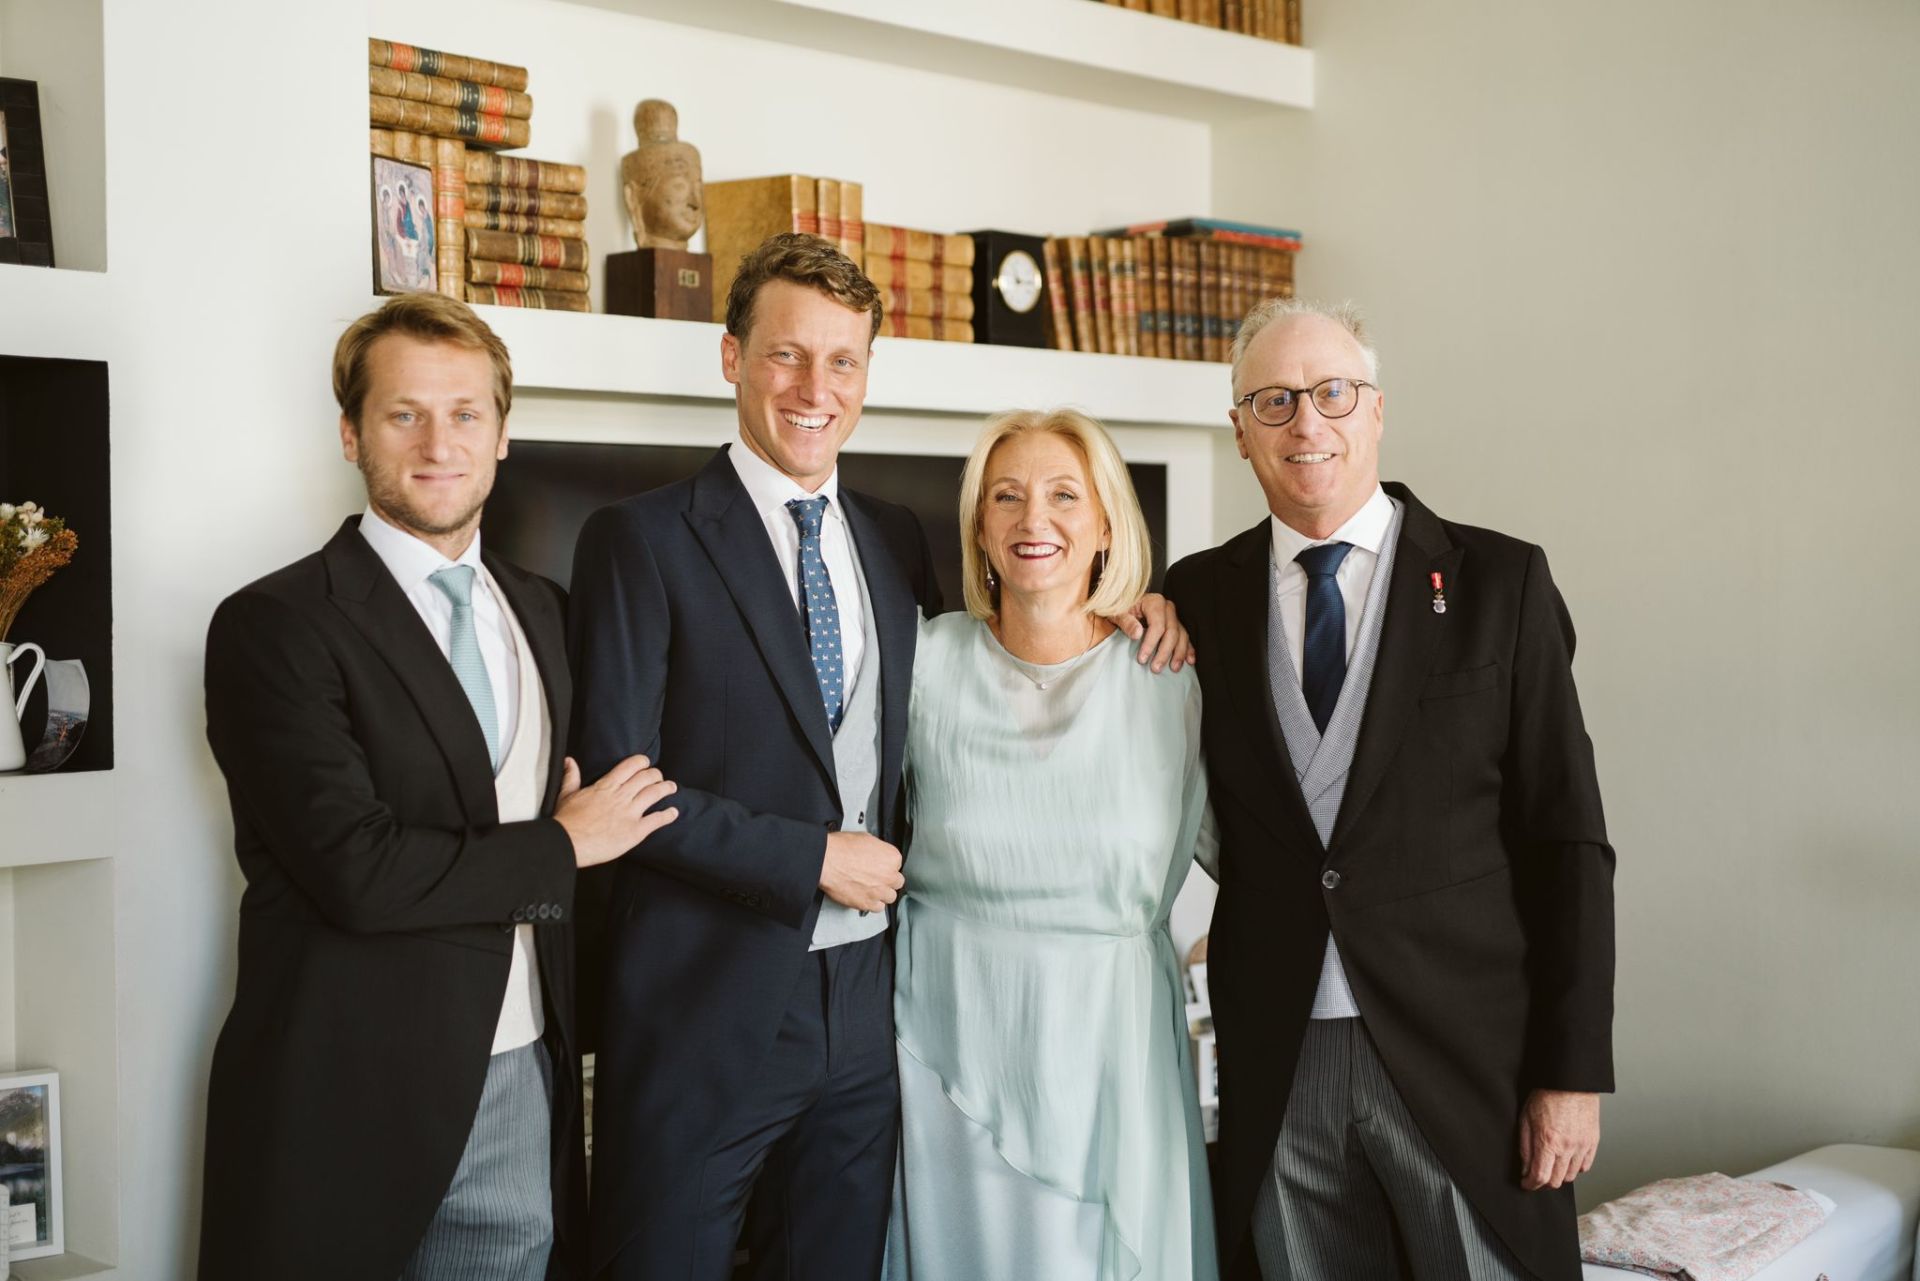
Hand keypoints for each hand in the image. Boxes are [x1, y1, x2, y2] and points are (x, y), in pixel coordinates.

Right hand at [554, 755, 679, 868]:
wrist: (567, 843)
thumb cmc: (566, 821)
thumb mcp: (566, 795)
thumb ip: (571, 777)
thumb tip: (569, 761)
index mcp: (606, 786)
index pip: (630, 766)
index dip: (642, 762)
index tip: (646, 763)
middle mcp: (621, 796)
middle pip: (647, 777)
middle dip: (656, 775)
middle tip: (660, 777)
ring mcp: (630, 813)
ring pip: (655, 793)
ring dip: (666, 789)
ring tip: (672, 788)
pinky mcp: (635, 831)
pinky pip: (657, 820)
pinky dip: (668, 815)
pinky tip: (673, 813)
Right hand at [819, 831, 904, 912]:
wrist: (826, 861)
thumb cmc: (841, 848)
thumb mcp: (865, 838)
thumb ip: (878, 849)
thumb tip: (877, 853)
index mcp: (891, 857)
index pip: (897, 864)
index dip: (887, 865)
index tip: (880, 866)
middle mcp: (889, 875)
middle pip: (896, 882)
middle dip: (887, 880)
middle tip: (876, 877)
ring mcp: (879, 891)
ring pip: (890, 897)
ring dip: (883, 893)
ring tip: (872, 888)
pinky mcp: (867, 903)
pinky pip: (878, 908)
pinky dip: (873, 904)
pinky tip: (866, 897)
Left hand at [1108, 592, 1195, 672]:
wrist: (1126, 607)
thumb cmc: (1122, 610)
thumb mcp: (1118, 614)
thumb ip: (1126, 622)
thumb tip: (1137, 634)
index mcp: (1154, 602)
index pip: (1157, 625)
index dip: (1151, 643)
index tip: (1142, 659)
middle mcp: (1167, 608)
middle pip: (1171, 632)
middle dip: (1164, 652)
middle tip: (1155, 668)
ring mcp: (1174, 616)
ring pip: (1181, 636)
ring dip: (1179, 653)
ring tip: (1173, 668)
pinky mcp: (1177, 625)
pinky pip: (1186, 637)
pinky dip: (1188, 649)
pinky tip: (1189, 660)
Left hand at [1518, 1089, 1599, 1190]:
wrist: (1571, 1082)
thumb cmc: (1547, 1095)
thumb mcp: (1526, 1119)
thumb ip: (1525, 1147)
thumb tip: (1526, 1169)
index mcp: (1548, 1142)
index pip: (1540, 1177)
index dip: (1531, 1185)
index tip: (1526, 1184)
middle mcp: (1567, 1147)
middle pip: (1556, 1181)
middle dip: (1543, 1183)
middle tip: (1536, 1177)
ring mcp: (1582, 1146)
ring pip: (1571, 1176)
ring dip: (1559, 1176)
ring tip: (1551, 1167)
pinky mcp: (1593, 1142)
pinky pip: (1585, 1166)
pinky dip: (1575, 1168)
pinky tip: (1567, 1160)